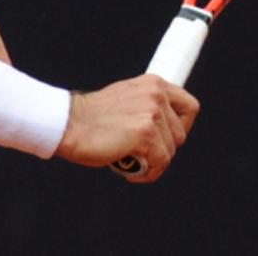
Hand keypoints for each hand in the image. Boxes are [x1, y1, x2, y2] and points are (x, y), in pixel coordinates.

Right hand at [54, 75, 199, 181]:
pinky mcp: (146, 133)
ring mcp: (152, 112)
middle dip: (162, 149)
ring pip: (170, 151)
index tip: (167, 138)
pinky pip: (161, 163)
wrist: (68, 124)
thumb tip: (164, 125)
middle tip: (140, 152)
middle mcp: (156, 94)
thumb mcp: (125, 99)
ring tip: (129, 160)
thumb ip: (146, 105)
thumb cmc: (92, 118)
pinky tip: (130, 171)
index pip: (189, 106)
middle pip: (180, 135)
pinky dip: (147, 173)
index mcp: (153, 83)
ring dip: (152, 162)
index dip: (182, 127)